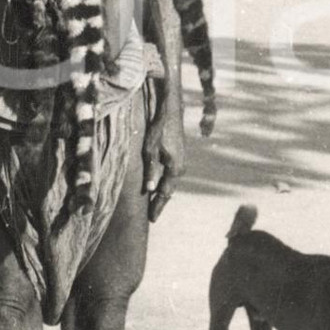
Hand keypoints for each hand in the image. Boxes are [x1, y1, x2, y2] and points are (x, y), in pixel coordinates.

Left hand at [143, 102, 184, 222]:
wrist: (170, 110)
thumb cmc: (158, 128)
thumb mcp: (150, 150)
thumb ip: (150, 171)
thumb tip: (148, 190)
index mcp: (175, 168)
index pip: (165, 193)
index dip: (157, 206)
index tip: (151, 220)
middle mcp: (181, 166)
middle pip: (169, 189)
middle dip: (160, 201)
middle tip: (151, 215)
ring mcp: (181, 160)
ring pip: (170, 181)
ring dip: (162, 191)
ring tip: (153, 202)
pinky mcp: (178, 153)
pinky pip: (171, 173)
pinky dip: (164, 181)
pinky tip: (157, 183)